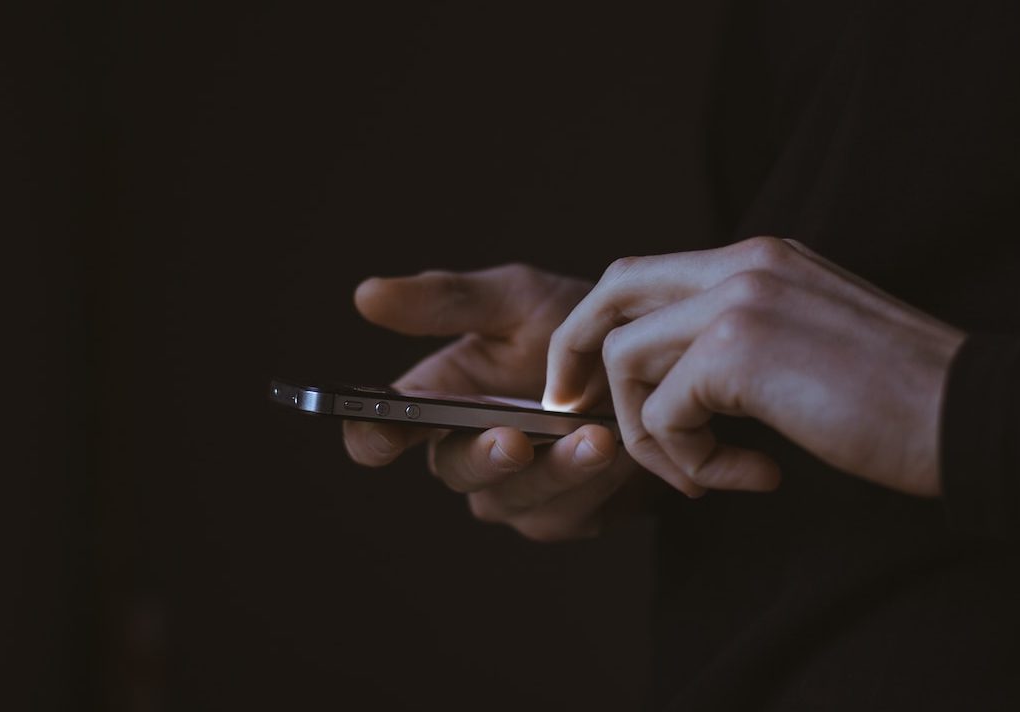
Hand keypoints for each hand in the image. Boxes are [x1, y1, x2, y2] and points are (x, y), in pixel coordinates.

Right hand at [344, 264, 656, 540]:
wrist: (654, 362)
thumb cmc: (574, 326)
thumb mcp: (516, 299)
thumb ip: (448, 301)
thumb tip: (366, 294)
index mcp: (438, 401)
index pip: (382, 432)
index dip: (372, 437)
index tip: (383, 434)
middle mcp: (467, 453)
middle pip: (454, 471)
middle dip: (484, 457)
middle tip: (514, 440)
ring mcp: (515, 492)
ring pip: (515, 498)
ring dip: (556, 471)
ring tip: (595, 437)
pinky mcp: (566, 516)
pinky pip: (569, 512)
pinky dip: (595, 482)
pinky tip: (621, 451)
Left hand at [544, 237, 965, 496]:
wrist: (972, 415)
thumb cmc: (903, 398)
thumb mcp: (812, 343)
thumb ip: (746, 340)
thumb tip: (680, 383)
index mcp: (762, 257)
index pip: (646, 274)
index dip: (603, 327)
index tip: (591, 384)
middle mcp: (743, 263)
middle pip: (612, 291)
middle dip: (577, 355)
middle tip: (573, 411)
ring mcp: (739, 299)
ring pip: (626, 358)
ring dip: (650, 433)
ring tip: (705, 474)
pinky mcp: (739, 350)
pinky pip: (665, 413)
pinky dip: (689, 461)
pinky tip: (751, 477)